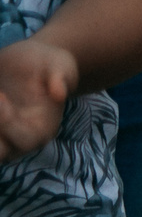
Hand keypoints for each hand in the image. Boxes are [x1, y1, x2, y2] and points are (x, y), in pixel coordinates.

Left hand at [0, 38, 76, 160]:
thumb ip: (61, 77)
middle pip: (0, 153)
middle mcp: (18, 140)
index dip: (7, 121)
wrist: (31, 62)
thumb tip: (59, 93)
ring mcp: (0, 137)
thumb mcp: (61, 64)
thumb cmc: (49, 64)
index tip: (0, 95)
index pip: (23, 138)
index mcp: (42, 130)